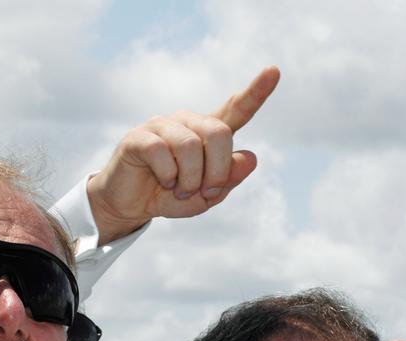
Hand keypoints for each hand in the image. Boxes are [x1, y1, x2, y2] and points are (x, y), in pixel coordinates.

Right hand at [85, 66, 281, 243]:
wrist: (131, 205)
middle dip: (218, 171)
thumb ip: (229, 179)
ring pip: (191, 146)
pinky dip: (168, 176)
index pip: (237, 110)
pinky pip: (162, 152)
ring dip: (191, 179)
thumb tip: (250, 157)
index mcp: (208, 133)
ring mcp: (162, 125)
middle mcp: (187, 122)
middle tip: (206, 191)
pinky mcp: (138, 136)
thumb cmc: (171, 196)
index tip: (274, 71)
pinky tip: (162, 181)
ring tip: (180, 190)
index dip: (256, 92)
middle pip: (219, 133)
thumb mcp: (207, 196)